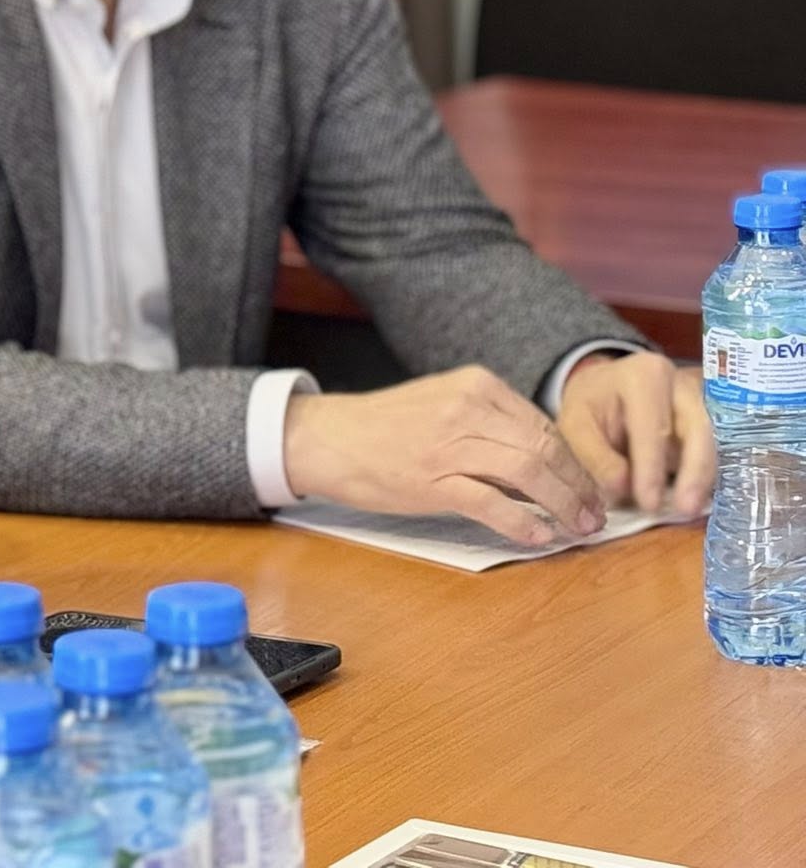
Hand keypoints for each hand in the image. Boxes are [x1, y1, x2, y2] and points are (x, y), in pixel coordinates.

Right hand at [283, 365, 605, 544]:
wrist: (328, 437)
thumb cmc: (383, 426)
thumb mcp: (442, 401)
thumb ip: (489, 420)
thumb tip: (541, 459)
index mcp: (475, 384)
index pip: (545, 425)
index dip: (576, 463)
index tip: (588, 488)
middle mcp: (468, 408)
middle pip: (547, 448)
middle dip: (579, 487)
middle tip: (594, 515)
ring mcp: (450, 444)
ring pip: (529, 473)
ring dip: (563, 506)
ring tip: (578, 528)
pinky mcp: (432, 480)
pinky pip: (492, 503)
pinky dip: (524, 523)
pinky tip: (539, 537)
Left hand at [557, 350, 714, 516]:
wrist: (607, 388)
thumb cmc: (591, 405)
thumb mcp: (576, 424)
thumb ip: (596, 456)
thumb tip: (623, 488)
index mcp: (644, 376)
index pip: (653, 426)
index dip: (651, 467)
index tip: (648, 502)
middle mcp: (682, 385)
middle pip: (698, 430)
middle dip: (694, 472)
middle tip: (685, 509)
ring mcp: (703, 403)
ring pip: (714, 441)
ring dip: (705, 478)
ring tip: (692, 510)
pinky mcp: (712, 422)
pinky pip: (718, 450)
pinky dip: (708, 477)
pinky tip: (700, 500)